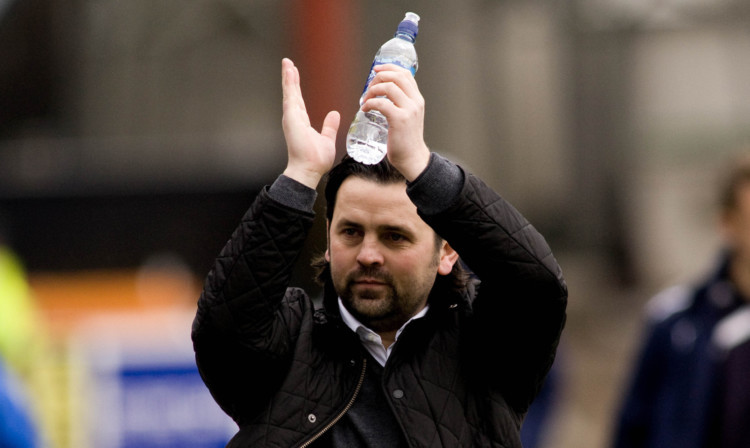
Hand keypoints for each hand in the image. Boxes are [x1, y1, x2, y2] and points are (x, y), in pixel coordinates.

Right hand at [281, 58, 339, 188]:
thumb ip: (330, 126)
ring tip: (287, 63)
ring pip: (290, 92)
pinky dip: (289, 83)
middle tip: (288, 63)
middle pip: (292, 93)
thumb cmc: (316, 160)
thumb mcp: (327, 139)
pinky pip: (290, 96)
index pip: (299, 101)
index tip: (294, 75)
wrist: (309, 169)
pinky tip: (289, 72)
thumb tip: (334, 114)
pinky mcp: (291, 117)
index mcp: (302, 123)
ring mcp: (291, 117)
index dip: (296, 88)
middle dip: (290, 78)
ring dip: (288, 76)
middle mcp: (295, 118)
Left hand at [361, 64, 430, 180]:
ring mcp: (408, 110)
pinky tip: (365, 109)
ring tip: (366, 100)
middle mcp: (415, 102)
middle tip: (369, 87)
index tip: (376, 69)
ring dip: (372, 90)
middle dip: (379, 77)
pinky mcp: (399, 119)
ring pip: (388, 87)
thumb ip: (401, 105)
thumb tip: (384, 94)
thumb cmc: (406, 140)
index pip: (405, 74)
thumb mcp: (408, 117)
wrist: (412, 158)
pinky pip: (382, 103)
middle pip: (396, 77)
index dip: (389, 68)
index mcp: (417, 99)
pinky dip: (370, 103)